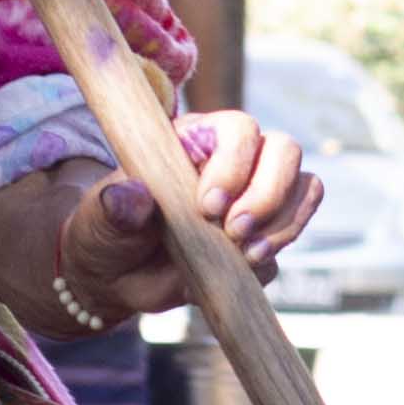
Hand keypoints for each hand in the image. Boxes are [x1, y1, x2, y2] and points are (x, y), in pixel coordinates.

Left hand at [0, 115, 320, 327]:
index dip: (235, 163)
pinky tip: (239, 270)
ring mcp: (256, 197)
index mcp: (198, 139)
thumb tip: (132, 196)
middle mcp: (236, 160)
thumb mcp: (100, 218)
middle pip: (285, 152)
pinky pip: (290, 237)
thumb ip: (115, 206)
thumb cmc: (107, 230)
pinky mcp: (263, 236)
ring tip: (245, 255)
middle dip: (268, 194)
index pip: (240, 129)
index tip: (206, 207)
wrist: (116, 275)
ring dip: (283, 225)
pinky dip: (271, 257)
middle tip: (234, 232)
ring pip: (303, 189)